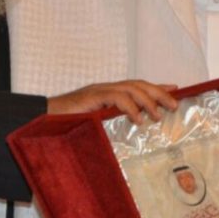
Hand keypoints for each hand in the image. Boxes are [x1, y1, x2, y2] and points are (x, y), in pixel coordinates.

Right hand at [47, 80, 177, 122]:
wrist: (43, 118)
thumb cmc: (68, 124)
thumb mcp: (96, 125)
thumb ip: (112, 123)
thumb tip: (130, 132)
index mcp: (109, 94)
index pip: (138, 87)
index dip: (157, 87)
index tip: (175, 90)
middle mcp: (107, 88)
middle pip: (139, 85)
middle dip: (159, 93)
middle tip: (174, 105)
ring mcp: (100, 90)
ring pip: (131, 88)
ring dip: (148, 100)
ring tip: (158, 114)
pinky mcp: (93, 96)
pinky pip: (117, 97)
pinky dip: (130, 106)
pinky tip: (138, 118)